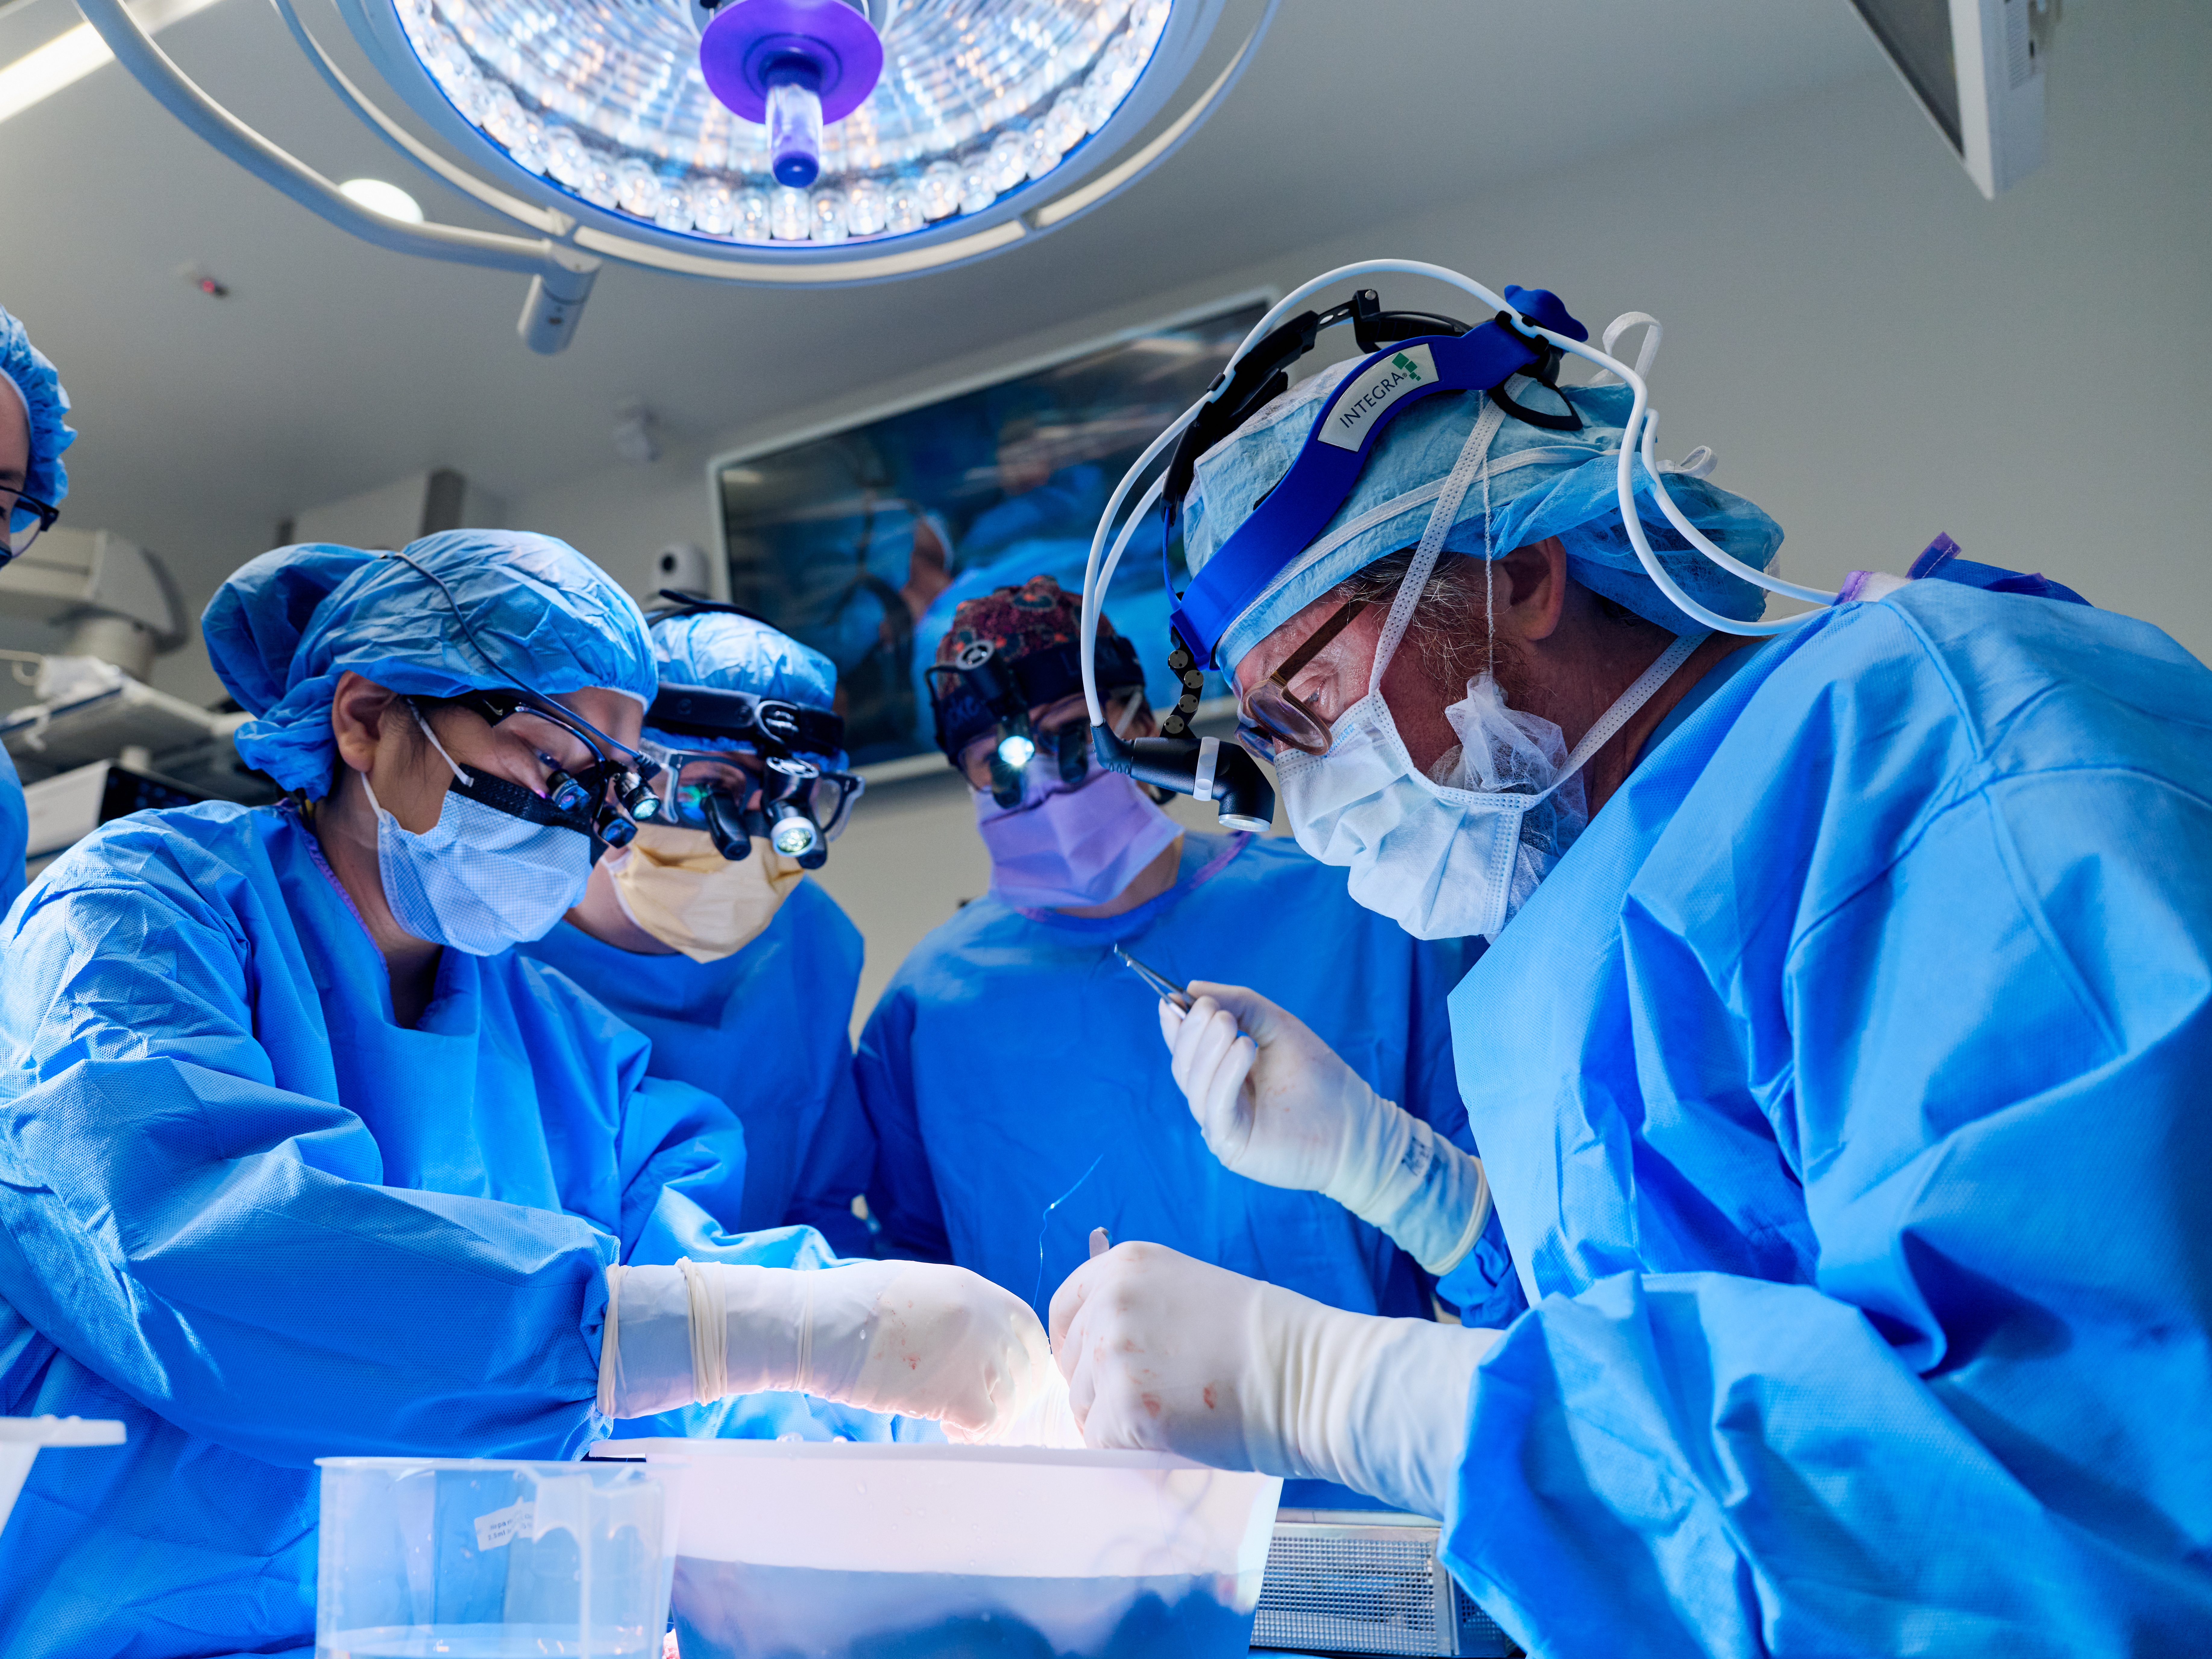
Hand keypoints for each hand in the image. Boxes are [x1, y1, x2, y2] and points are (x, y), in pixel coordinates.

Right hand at [795, 1261, 1052, 1442]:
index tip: (1011, 1378)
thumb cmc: (849, 1306)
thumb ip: (953, 1307)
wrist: (813, 1324)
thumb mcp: (915, 1287)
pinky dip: (973, 1435)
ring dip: (991, 1418)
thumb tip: (975, 1336)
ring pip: (1010, 1399)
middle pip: (1027, 1366)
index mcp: (972, 1288)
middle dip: (1014, 1394)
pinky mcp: (952, 1390)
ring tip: (958, 1424)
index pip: (1029, 1327)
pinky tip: (949, 1432)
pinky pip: (987, 1424)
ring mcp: (971, 1353)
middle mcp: (982, 1317)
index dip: (1026, 1358)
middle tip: (988, 1411)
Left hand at [1049, 1241, 1497, 1518]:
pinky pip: (1100, 1442)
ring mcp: (1115, 1354)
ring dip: (1115, 1420)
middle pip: (1072, 1363)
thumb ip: (1136, 1310)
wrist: (1305, 1373)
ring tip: (1171, 1415)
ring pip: (1082, 1406)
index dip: (1075, 1346)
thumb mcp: (1185, 1293)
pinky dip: (1128, 1449)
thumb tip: (1095, 1351)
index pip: (1065, 1308)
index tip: (1091, 1369)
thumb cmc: (1261, 1338)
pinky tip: (1169, 1437)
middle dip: (1100, 1389)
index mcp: (1125, 1265)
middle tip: (1152, 1400)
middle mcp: (1111, 1301)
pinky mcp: (1127, 1407)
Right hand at [1159, 983, 1491, 1275]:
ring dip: (1208, 1048)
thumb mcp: (1278, 1027)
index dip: (1177, 1022)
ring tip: (1230, 1023)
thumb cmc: (1320, 1077)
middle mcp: (1215, 1099)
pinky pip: (1215, 1108)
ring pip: (1193, 1084)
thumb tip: (1191, 988)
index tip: (1175, 996)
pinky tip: (1244, 1048)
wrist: (1355, 1126)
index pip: (1186, 1047)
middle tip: (1213, 1009)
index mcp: (1222, 1073)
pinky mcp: (1231, 1145)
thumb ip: (1240, 1004)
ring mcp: (1221, 1124)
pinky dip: (1224, 1075)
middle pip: (1184, 1064)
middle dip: (1194, 1032)